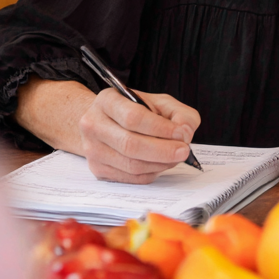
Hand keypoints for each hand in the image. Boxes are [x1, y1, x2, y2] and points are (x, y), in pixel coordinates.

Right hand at [78, 88, 200, 183]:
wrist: (105, 122)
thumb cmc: (135, 110)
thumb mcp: (159, 102)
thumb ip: (179, 113)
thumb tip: (185, 133)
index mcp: (107, 101)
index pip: (133, 117)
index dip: (160, 128)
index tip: (182, 134)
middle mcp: (93, 124)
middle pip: (130, 144)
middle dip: (163, 150)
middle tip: (184, 151)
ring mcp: (93, 150)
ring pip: (131, 165)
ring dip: (159, 164)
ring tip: (175, 157)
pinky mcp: (98, 170)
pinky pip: (130, 178)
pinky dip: (151, 173)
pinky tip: (160, 164)